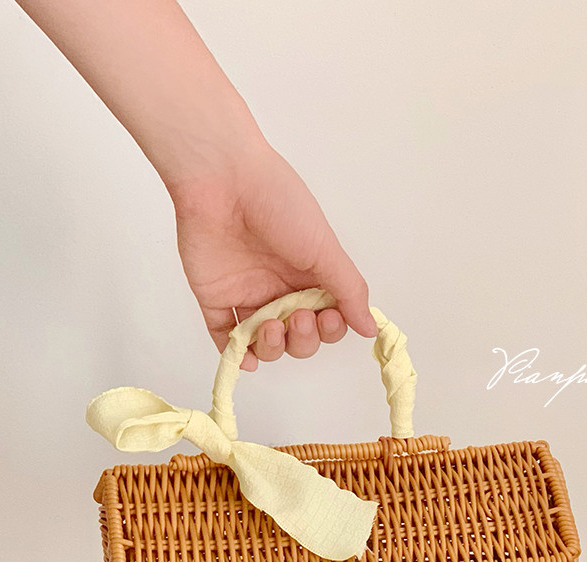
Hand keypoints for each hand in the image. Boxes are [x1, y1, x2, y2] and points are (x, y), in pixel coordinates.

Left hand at [171, 142, 376, 370]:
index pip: (327, 319)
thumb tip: (372, 328)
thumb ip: (349, 291)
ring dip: (273, 348)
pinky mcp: (215, 297)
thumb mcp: (325, 248)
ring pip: (265, 344)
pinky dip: (237, 356)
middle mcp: (281, 287)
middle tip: (299, 318)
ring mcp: (248, 294)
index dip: (330, 328)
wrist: (222, 178)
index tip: (328, 317)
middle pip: (298, 338)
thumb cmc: (278, 202)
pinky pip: (225, 338)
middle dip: (303, 339)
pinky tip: (247, 358)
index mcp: (310, 274)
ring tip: (271, 328)